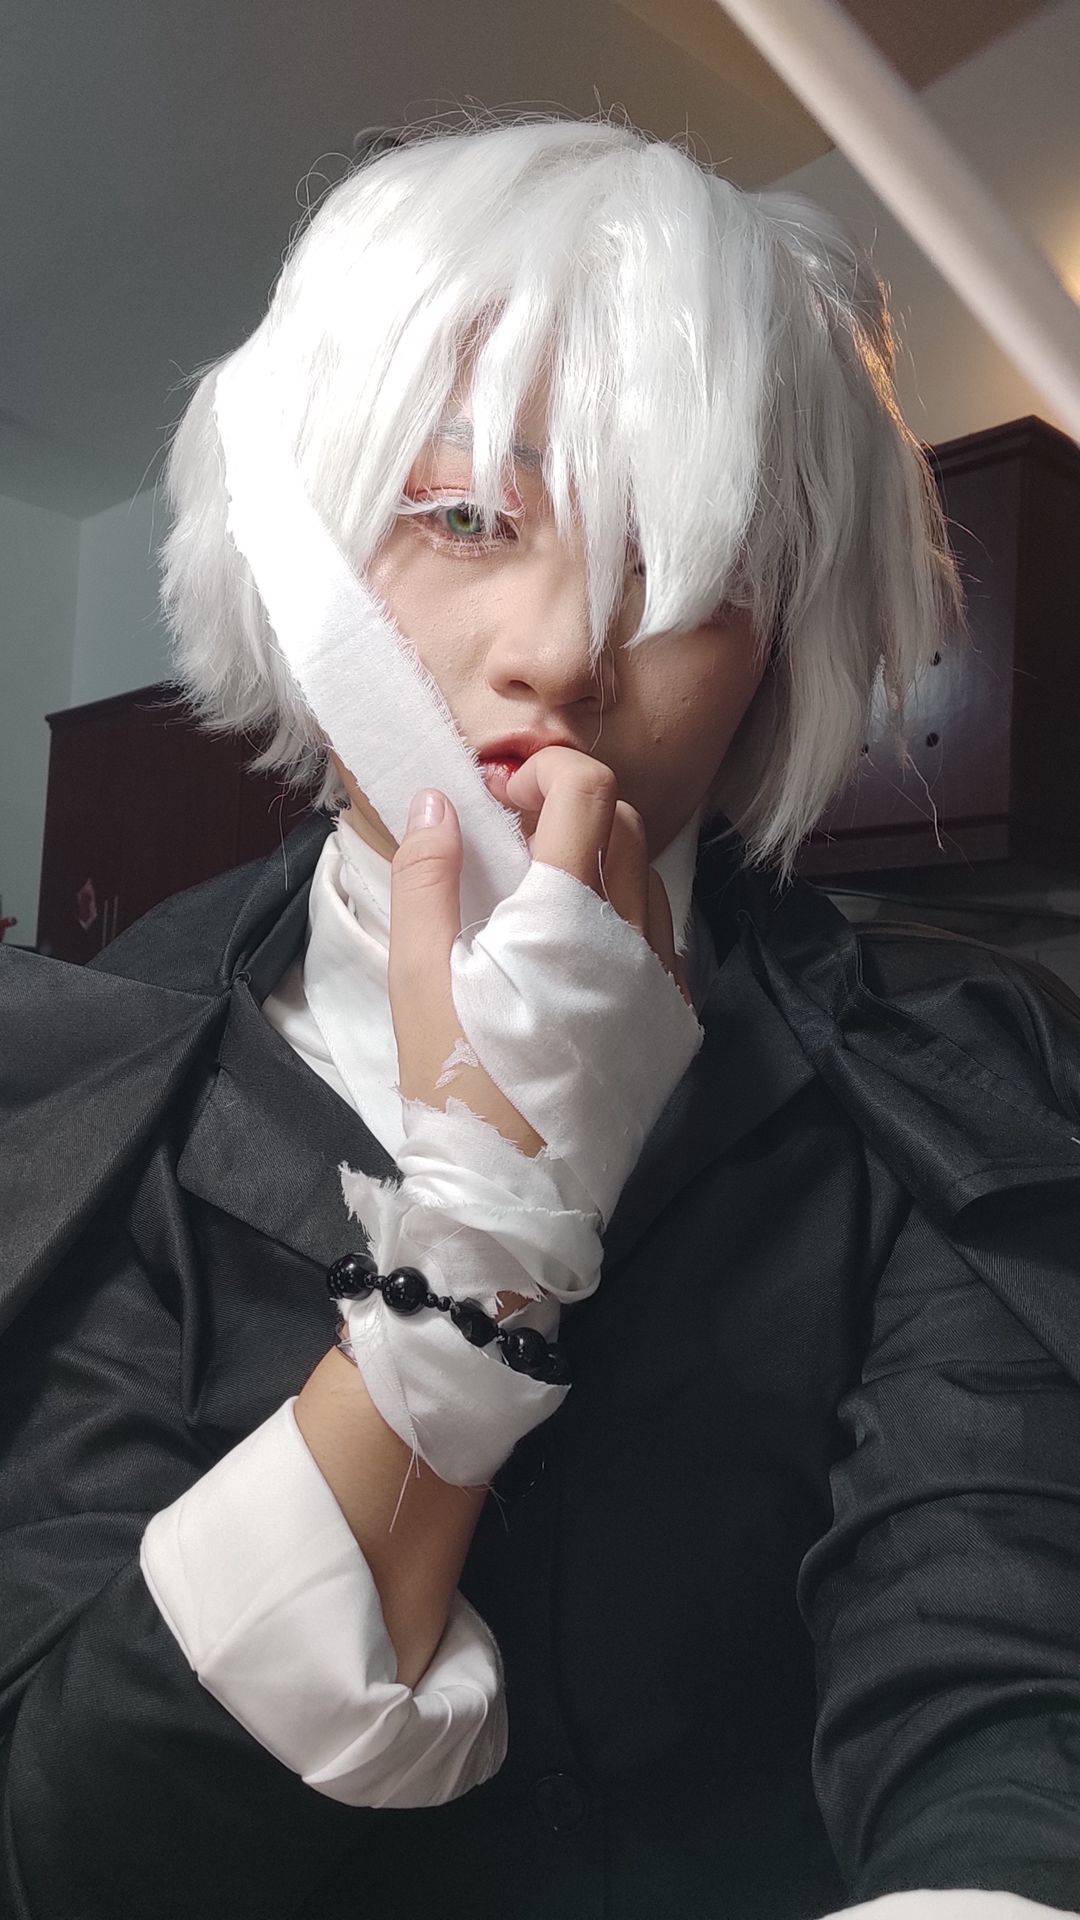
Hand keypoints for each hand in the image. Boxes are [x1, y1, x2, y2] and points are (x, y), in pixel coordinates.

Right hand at [387, 750, 691, 1309]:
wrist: (515, 1194)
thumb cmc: (456, 1085)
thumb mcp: (417, 978)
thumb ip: (425, 879)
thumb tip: (438, 800)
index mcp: (566, 916)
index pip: (589, 791)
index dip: (546, 769)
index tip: (501, 795)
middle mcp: (631, 936)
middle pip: (625, 821)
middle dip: (570, 804)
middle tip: (512, 832)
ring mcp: (662, 978)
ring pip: (649, 875)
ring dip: (601, 855)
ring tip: (542, 887)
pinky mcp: (674, 1018)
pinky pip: (662, 934)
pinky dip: (625, 912)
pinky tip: (579, 946)